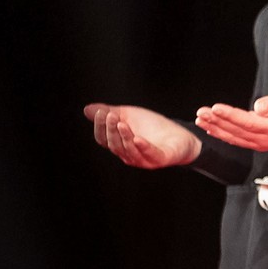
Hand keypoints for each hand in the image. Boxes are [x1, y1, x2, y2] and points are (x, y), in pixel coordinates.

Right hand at [83, 102, 200, 168]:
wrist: (180, 136)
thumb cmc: (152, 127)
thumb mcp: (130, 115)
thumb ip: (110, 112)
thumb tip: (87, 109)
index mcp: (120, 145)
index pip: (103, 139)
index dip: (100, 127)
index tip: (100, 112)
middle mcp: (128, 155)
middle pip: (114, 144)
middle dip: (111, 129)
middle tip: (111, 115)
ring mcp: (143, 159)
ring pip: (128, 150)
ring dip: (124, 137)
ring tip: (121, 123)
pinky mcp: (159, 159)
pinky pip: (149, 154)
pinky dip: (142, 147)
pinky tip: (138, 139)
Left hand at [193, 87, 267, 150]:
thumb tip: (258, 107)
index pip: (248, 122)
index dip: (230, 116)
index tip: (215, 108)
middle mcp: (267, 140)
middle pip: (237, 131)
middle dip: (217, 121)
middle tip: (201, 112)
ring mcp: (262, 143)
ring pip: (234, 137)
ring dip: (216, 128)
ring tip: (201, 119)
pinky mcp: (259, 142)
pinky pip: (238, 139)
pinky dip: (223, 134)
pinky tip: (212, 128)